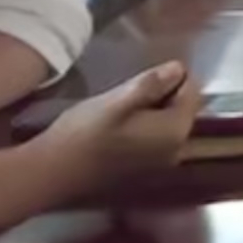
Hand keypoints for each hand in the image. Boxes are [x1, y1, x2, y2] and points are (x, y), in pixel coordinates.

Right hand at [40, 62, 201, 194]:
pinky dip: (143, 128)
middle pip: (181, 108)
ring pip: (166, 123)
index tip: (139, 79)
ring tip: (119, 108)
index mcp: (176, 131)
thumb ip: (151, 84)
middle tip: (127, 93)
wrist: (52, 174)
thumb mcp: (117, 101)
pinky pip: (154, 139)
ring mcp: (160, 164)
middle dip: (161, 94)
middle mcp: (177, 151)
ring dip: (150, 110)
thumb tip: (178, 68)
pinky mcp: (143, 171)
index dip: (169, 77)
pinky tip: (117, 127)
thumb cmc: (83, 133)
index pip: (191, 90)